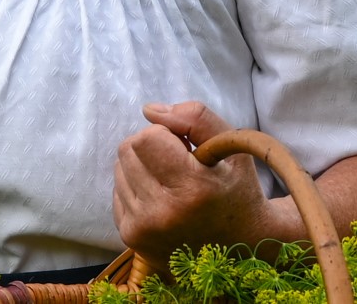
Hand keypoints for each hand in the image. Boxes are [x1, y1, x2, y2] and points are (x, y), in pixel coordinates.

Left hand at [112, 101, 284, 262]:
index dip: (166, 134)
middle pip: (128, 150)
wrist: (239, 246)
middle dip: (151, 147)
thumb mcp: (230, 146)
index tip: (186, 148)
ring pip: (120, 169)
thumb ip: (195, 118)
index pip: (147, 137)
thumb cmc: (236, 189)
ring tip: (173, 184)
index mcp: (191, 189)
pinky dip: (137, 189)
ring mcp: (143, 229)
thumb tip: (149, 110)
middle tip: (179, 164)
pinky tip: (163, 200)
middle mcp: (162, 214)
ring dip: (142, 168)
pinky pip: (117, 192)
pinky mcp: (131, 237)